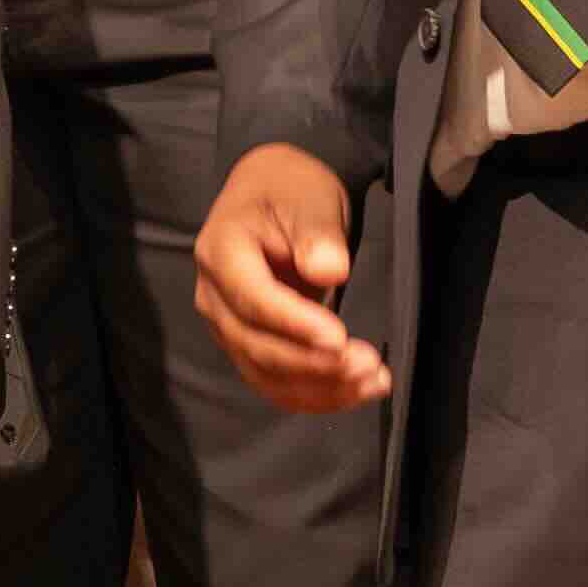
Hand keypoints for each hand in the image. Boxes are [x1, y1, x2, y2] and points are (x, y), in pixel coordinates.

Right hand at [192, 147, 385, 410]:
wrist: (271, 193)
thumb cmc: (289, 191)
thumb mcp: (308, 198)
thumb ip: (317, 233)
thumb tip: (329, 271)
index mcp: (220, 252)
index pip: (253, 299)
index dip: (295, 325)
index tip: (339, 339)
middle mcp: (214, 296)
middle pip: (256, 345)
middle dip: (313, 364)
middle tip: (368, 364)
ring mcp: (226, 326)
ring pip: (265, 373)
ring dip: (319, 387)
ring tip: (373, 382)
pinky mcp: (246, 345)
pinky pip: (273, 382)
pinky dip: (313, 395)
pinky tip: (354, 392)